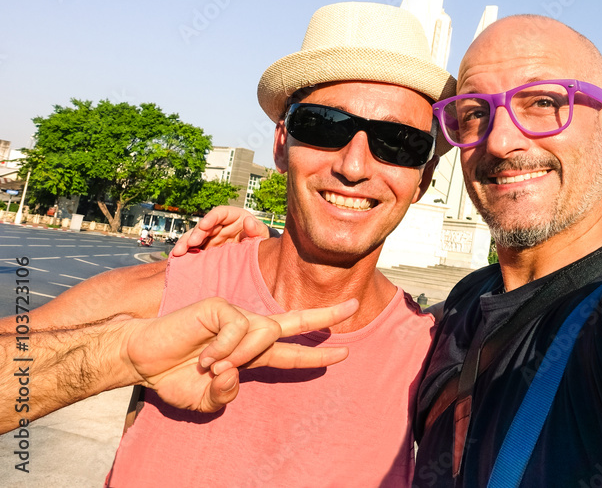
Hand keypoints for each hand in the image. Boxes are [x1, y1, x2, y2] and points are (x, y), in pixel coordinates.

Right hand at [121, 297, 358, 411]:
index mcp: (250, 353)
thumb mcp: (205, 399)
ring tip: (211, 365)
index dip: (316, 354)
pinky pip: (239, 328)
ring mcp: (236, 317)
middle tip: (355, 305)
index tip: (343, 352)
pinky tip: (204, 354)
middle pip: (294, 321)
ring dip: (240, 355)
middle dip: (326, 315)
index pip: (290, 352)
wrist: (142, 358)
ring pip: (264, 332)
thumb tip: (236, 375)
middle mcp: (248, 331)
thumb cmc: (173, 376)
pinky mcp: (221, 307)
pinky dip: (223, 348)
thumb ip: (226, 394)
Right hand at [171, 206, 269, 256]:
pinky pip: (195, 250)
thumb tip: (249, 221)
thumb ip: (257, 229)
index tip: (204, 225)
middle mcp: (220, 225)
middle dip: (195, 233)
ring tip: (178, 252)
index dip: (211, 218)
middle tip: (190, 244)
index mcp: (234, 217)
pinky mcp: (207, 249)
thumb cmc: (262, 241)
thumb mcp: (263, 235)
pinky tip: (178, 259)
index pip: (220, 213)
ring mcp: (212, 238)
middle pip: (204, 226)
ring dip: (185, 243)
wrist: (259, 255)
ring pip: (195, 237)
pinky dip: (186, 253)